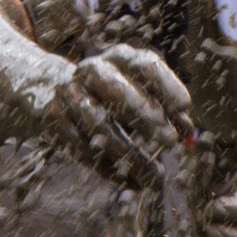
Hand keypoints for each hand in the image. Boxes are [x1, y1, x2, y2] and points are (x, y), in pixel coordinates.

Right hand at [46, 43, 193, 188]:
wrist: (47, 85)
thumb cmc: (107, 92)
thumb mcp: (136, 91)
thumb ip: (164, 109)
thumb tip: (190, 134)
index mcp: (118, 57)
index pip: (144, 65)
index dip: (165, 85)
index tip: (185, 107)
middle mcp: (92, 70)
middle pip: (119, 91)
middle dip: (146, 116)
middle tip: (170, 141)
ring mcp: (69, 92)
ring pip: (99, 123)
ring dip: (128, 151)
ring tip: (154, 175)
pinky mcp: (51, 116)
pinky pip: (80, 144)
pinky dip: (105, 165)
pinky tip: (126, 179)